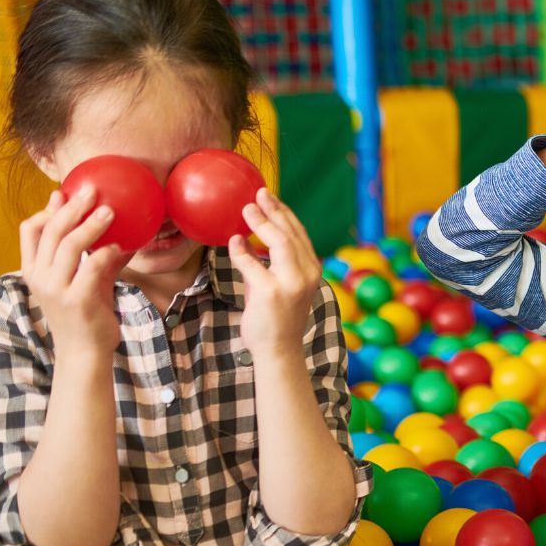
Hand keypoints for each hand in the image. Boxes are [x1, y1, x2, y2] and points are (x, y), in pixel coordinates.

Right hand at [20, 186, 128, 356]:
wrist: (85, 353)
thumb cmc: (86, 314)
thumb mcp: (86, 281)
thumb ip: (94, 257)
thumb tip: (115, 232)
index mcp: (34, 270)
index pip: (30, 230)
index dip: (47, 209)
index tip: (65, 194)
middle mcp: (40, 277)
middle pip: (51, 231)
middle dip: (72, 207)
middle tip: (92, 191)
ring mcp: (56, 289)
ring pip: (69, 245)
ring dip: (91, 225)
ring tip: (110, 211)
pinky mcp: (78, 300)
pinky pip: (92, 268)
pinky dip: (106, 253)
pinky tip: (121, 247)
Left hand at [229, 188, 320, 359]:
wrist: (279, 351)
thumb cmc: (277, 319)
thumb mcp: (279, 286)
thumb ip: (269, 264)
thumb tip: (246, 240)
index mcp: (312, 271)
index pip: (300, 235)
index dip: (285, 213)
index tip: (271, 198)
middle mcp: (307, 274)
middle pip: (290, 233)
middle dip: (274, 210)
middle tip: (258, 193)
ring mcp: (290, 283)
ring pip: (278, 241)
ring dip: (260, 222)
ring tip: (246, 209)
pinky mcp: (270, 292)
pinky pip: (251, 263)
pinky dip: (240, 250)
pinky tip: (233, 241)